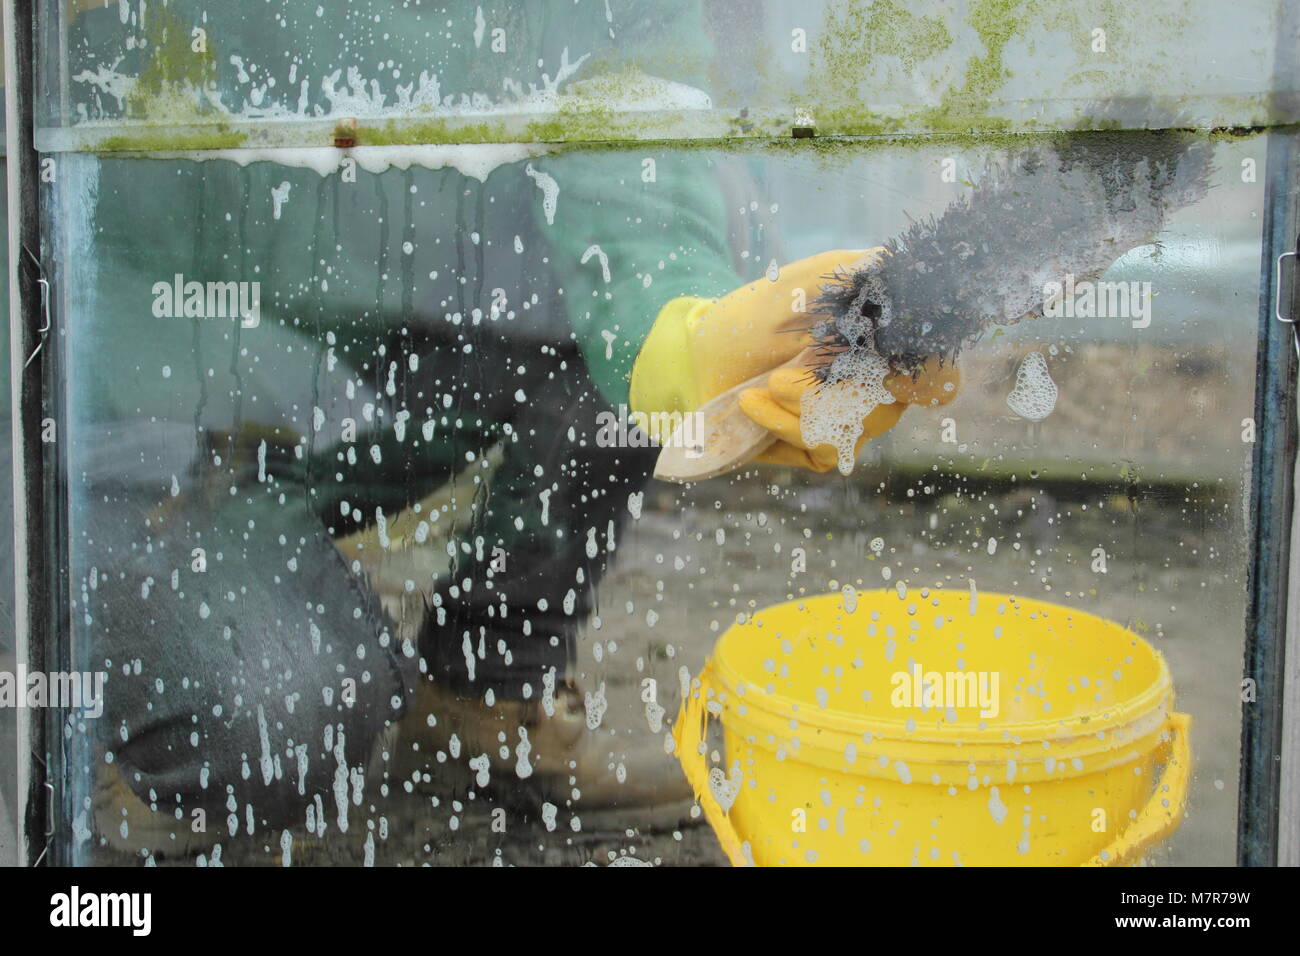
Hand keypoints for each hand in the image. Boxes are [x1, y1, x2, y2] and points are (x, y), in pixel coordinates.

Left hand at [629, 247, 959, 472]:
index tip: (896, 378)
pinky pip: (820, 453)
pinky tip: (753, 404)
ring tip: (761, 389)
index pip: (938, 375)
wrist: (701, 350)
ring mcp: (847, 422)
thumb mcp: (801, 282)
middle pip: (886, 409)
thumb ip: (849, 271)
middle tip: (781, 378)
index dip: (931, 380)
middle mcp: (876, 388)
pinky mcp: (814, 446)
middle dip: (826, 396)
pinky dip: (783, 429)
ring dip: (798, 414)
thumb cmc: (757, 310)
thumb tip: (889, 259)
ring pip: (851, 433)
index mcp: (884, 347)